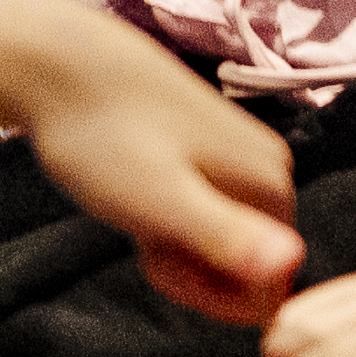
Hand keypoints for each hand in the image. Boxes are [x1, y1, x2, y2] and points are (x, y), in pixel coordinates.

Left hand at [9, 5, 303, 319]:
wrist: (62, 63)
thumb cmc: (105, 137)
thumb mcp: (161, 200)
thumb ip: (226, 235)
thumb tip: (292, 262)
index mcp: (273, 187)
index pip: (266, 288)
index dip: (206, 293)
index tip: (156, 266)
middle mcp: (274, 168)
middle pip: (249, 262)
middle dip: (192, 268)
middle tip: (140, 238)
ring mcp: (244, 153)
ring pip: (224, 235)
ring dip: (178, 243)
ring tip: (134, 210)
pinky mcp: (215, 144)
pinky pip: (209, 206)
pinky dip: (171, 215)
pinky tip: (138, 193)